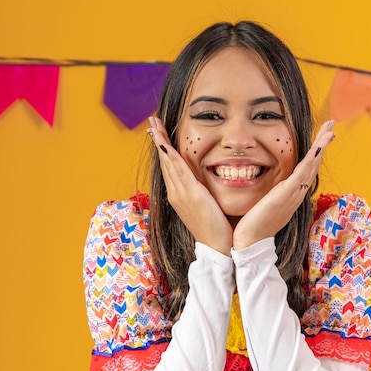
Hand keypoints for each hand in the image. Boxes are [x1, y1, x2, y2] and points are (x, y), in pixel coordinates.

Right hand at [148, 117, 233, 254]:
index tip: (159, 132)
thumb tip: (207, 182)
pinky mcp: (189, 195)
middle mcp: (176, 193)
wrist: (218, 248)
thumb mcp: (207, 205)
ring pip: (168, 163)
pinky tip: (165, 144)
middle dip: (158, 140)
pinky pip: (178, 171)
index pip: (170, 166)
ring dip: (160, 142)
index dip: (164, 148)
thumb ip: (204, 192)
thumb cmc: (217, 228)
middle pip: (164, 161)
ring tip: (154, 125)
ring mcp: (180, 194)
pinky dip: (170, 156)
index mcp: (179, 194)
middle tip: (152, 122)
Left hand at [233, 120, 335, 249]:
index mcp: (291, 194)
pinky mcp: (286, 194)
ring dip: (321, 146)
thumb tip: (266, 186)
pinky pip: (302, 173)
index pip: (306, 169)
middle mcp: (296, 193)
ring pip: (311, 165)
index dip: (315, 153)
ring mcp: (293, 194)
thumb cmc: (252, 225)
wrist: (250, 242)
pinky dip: (311, 159)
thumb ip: (268, 193)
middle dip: (323, 144)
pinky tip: (318, 147)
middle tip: (332, 127)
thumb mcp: (263, 204)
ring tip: (331, 130)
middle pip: (314, 164)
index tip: (321, 138)